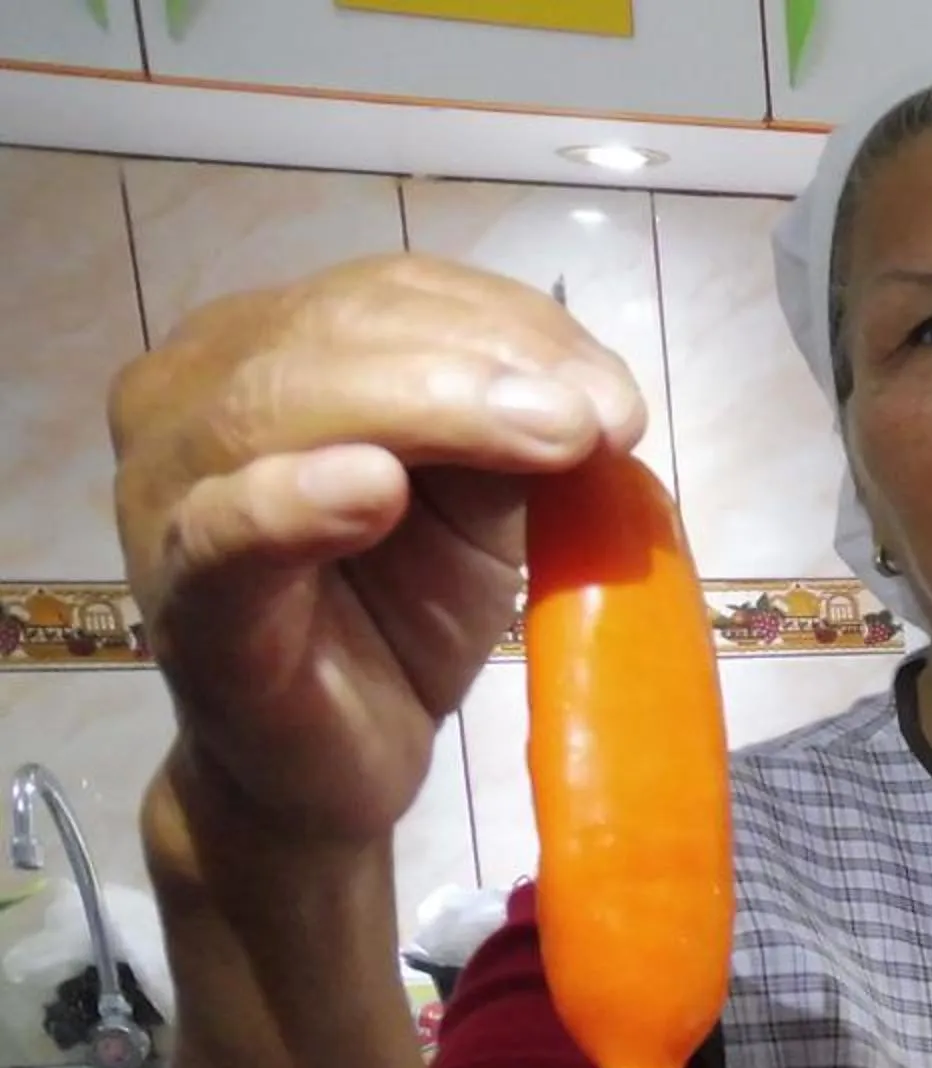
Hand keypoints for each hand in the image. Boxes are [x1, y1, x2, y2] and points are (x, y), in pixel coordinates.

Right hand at [111, 253, 645, 851]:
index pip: (389, 294)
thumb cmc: (397, 620)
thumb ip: (508, 437)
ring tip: (550, 437)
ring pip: (283, 405)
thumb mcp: (477, 511)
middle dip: (487, 366)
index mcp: (262, 349)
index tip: (619, 392)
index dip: (513, 325)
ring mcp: (169, 491)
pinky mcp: (182, 597)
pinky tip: (371, 490)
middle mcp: (192, 394)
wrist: (335, 766)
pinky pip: (226, 531)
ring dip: (432, 409)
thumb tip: (590, 391)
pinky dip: (296, 500)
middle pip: (338, 332)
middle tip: (602, 421)